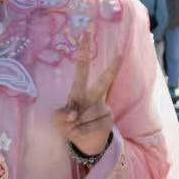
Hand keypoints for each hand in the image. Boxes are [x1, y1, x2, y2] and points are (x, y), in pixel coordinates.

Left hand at [57, 39, 123, 161]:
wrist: (84, 144)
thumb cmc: (69, 125)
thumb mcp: (58, 119)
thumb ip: (61, 114)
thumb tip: (73, 115)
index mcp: (79, 90)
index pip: (82, 67)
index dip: (84, 50)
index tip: (85, 33)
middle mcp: (94, 96)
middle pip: (104, 81)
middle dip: (112, 69)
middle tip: (120, 55)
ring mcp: (103, 108)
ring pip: (89, 113)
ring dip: (76, 125)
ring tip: (72, 129)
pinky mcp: (108, 121)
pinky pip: (90, 126)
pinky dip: (80, 132)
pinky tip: (77, 134)